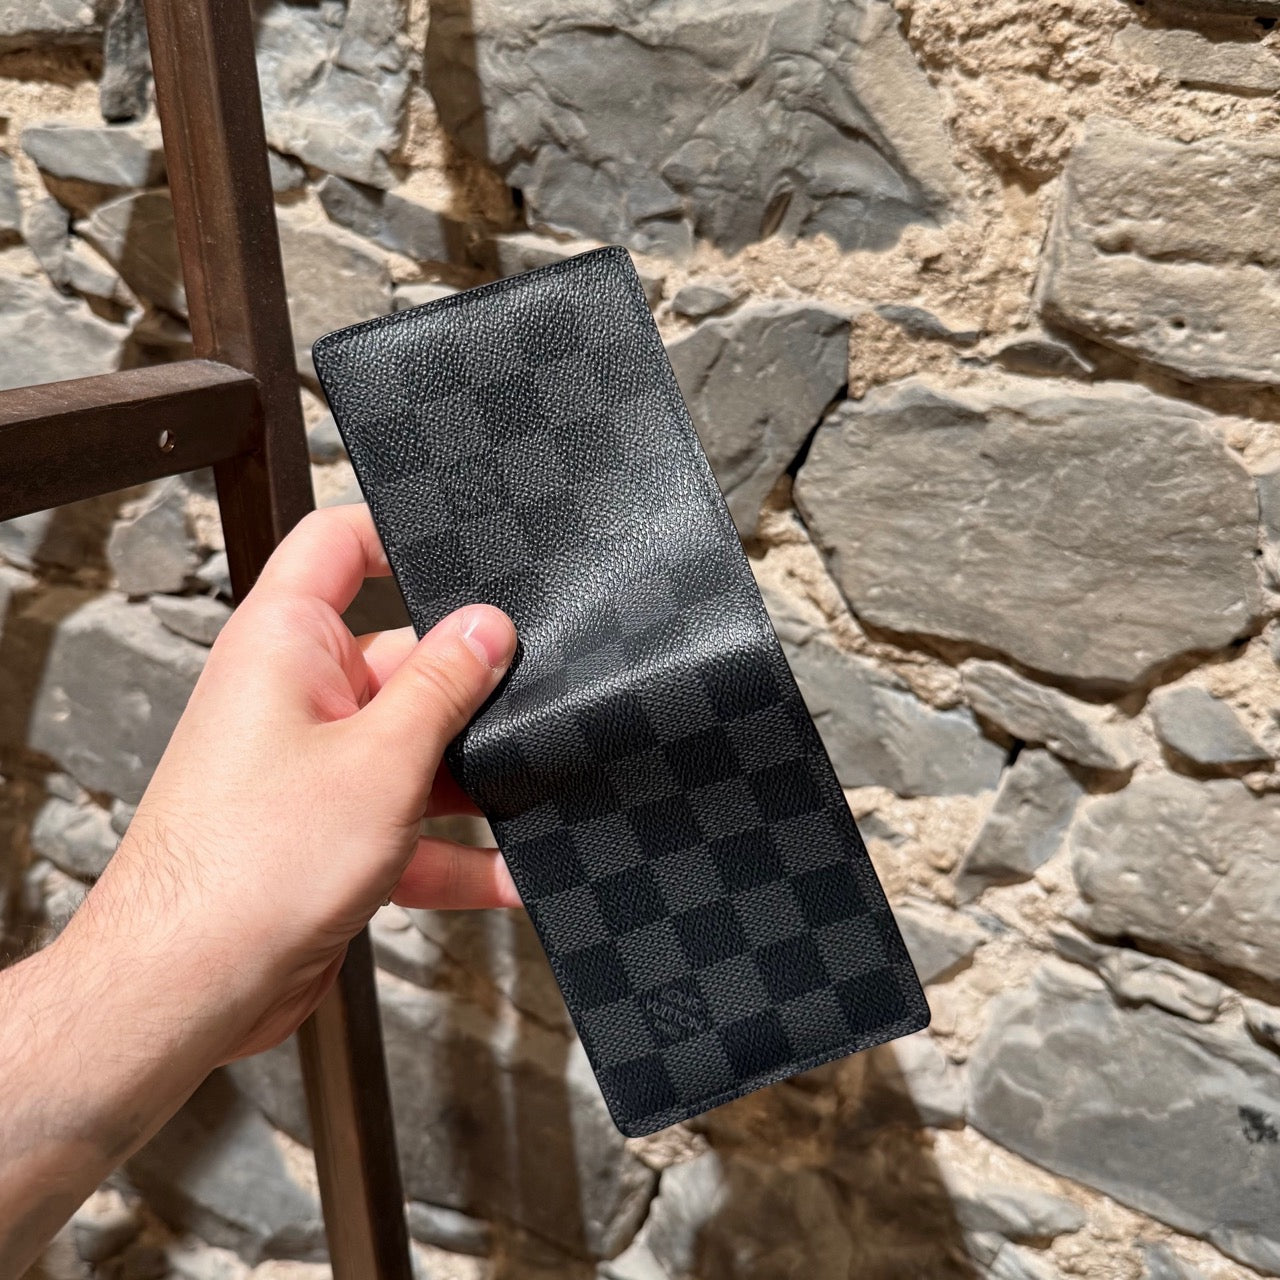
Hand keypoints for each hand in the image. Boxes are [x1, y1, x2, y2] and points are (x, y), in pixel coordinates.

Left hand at [66, 502, 518, 1062]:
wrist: (189, 988)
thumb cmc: (248, 867)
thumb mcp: (381, 759)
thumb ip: (443, 686)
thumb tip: (487, 628)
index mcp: (286, 643)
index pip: (339, 545)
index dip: (399, 537)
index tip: (469, 554)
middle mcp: (295, 695)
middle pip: (403, 657)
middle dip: (468, 687)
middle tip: (532, 699)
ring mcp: (313, 765)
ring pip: (412, 747)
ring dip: (470, 778)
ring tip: (532, 790)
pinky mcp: (329, 830)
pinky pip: (405, 820)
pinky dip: (453, 849)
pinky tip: (507, 874)